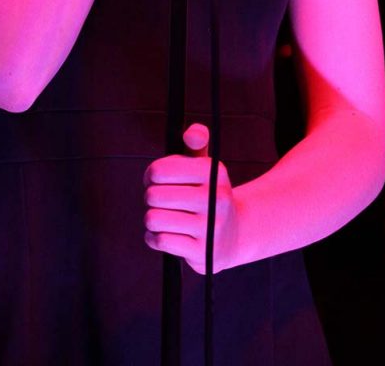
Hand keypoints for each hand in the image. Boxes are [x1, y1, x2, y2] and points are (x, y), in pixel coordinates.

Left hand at [143, 122, 239, 274]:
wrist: (234, 235)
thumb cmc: (209, 194)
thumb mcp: (206, 167)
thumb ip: (196, 143)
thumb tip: (193, 132)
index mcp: (213, 172)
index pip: (159, 170)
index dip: (150, 175)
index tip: (155, 179)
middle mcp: (215, 198)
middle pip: (153, 195)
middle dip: (150, 198)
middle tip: (159, 201)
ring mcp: (210, 227)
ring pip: (154, 219)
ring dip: (152, 219)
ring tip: (162, 217)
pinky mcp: (202, 252)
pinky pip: (160, 241)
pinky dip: (153, 237)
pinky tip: (164, 234)